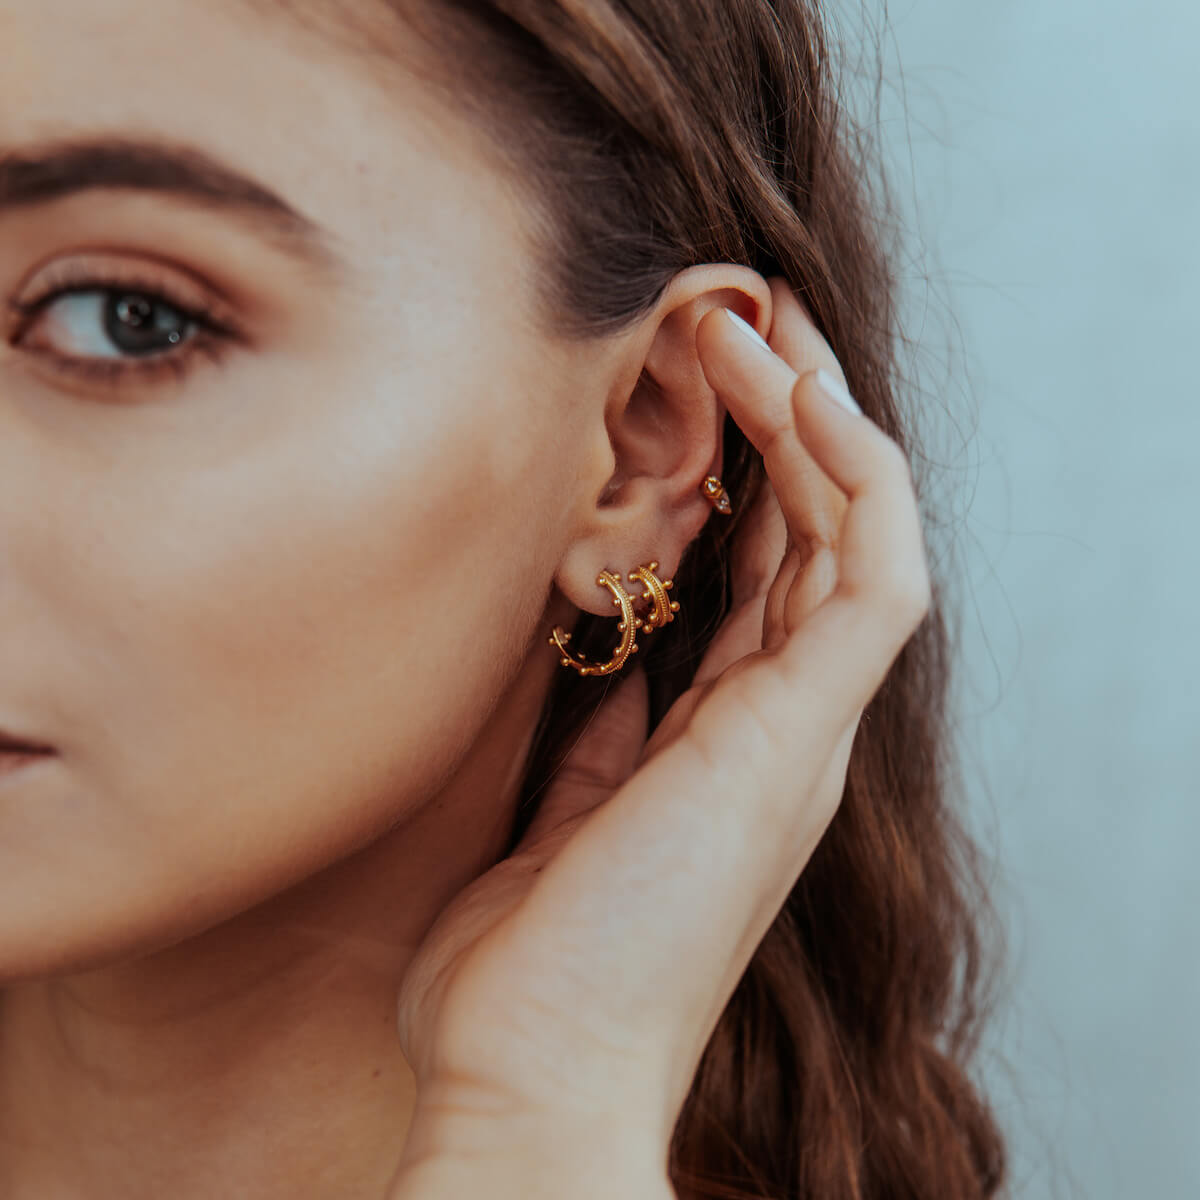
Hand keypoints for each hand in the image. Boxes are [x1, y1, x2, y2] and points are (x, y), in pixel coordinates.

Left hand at [386, 278, 931, 1194]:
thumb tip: (592, 667)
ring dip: (818, 424)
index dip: (742, 476)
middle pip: (814, 537)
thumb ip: (593, 739)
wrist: (535, 1076)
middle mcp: (779, 726)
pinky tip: (801, 400)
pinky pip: (872, 577)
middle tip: (738, 325)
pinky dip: (853, 480)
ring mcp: (803, 729)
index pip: (761, 579)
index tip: (692, 391)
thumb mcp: (555, 821)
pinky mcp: (803, 734)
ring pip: (854, 536)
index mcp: (722, 742)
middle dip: (787, 424)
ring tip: (760, 329)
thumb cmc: (529, 969)